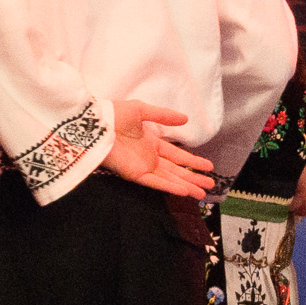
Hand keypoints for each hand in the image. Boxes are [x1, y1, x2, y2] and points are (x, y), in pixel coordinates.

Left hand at [100, 101, 218, 196]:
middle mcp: (149, 157)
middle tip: (211, 184)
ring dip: (186, 186)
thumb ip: (163, 115)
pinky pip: (156, 182)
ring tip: (203, 193)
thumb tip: (185, 119)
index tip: (208, 166)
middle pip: (176, 170)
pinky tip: (184, 191)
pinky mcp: (135, 174)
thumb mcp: (142, 110)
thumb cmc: (114, 115)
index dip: (192, 161)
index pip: (176, 155)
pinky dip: (170, 187)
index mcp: (151, 142)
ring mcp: (143, 167)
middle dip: (193, 177)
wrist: (95, 125)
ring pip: (170, 179)